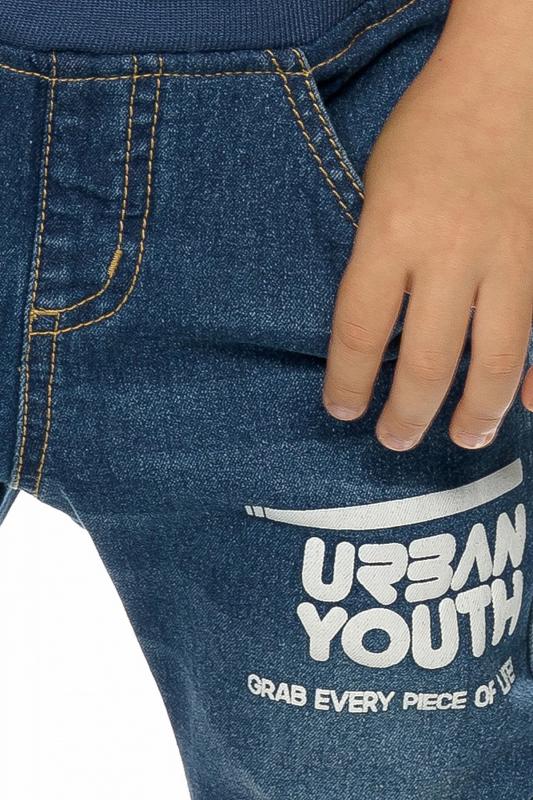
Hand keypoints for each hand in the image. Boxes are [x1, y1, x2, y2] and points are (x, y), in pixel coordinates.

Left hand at [323, 1, 532, 449]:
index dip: (348, 384)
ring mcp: (509, 256)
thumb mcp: (375, 189)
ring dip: (476, 412)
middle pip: (426, 361)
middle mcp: (451, 252)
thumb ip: (375, 261)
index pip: (360, 331)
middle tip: (395, 440)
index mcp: (392, 232)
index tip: (342, 410)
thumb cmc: (428, 131)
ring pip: (495, 359)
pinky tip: (526, 406)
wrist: (506, 80)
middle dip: (407, 414)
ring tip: (463, 439)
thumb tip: (377, 335)